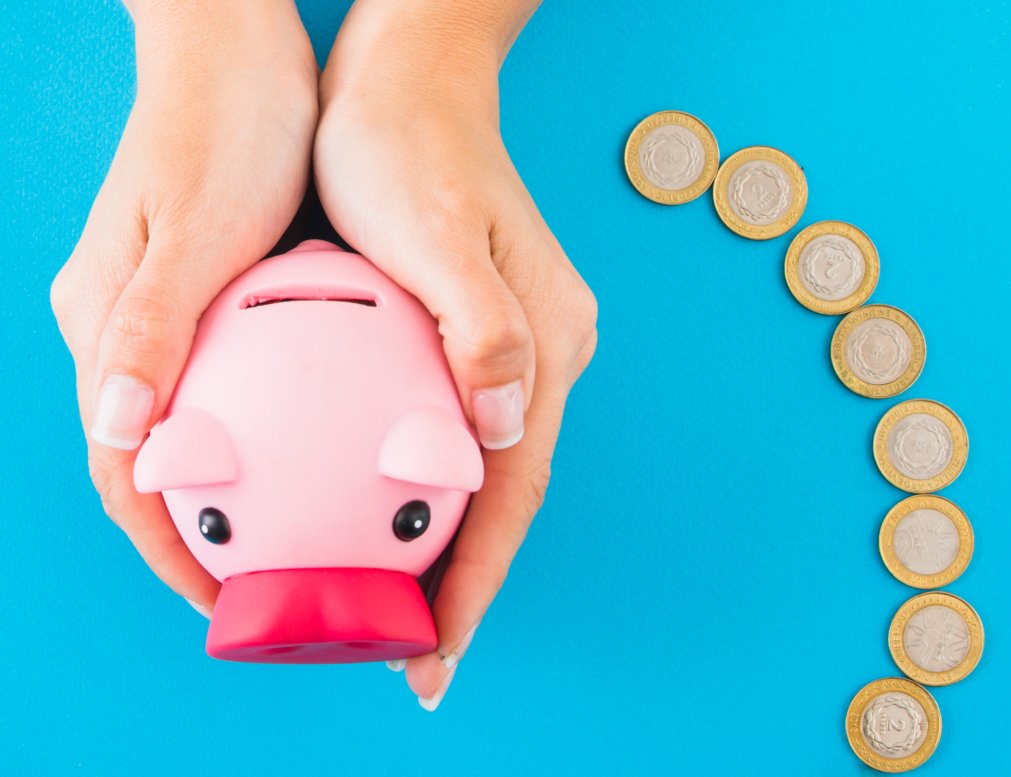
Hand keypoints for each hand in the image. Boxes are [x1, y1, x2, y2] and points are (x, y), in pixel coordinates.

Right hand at [49, 0, 317, 611]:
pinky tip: (334, 456)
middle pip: (163, 464)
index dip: (169, 547)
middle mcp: (134, 338)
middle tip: (277, 588)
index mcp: (109, 329)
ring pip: (205, 435)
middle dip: (210, 537)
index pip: (124, 469)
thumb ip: (153, 323)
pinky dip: (278, 438)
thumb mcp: (194, 223)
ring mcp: (175, 323)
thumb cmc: (219, 124)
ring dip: (247, 496)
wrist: (238, 50)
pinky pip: (245, 392)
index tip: (227, 602)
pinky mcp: (217, 305)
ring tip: (310, 542)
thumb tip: (118, 429)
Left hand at [315, 0, 597, 708]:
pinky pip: (454, 435)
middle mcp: (541, 356)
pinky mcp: (475, 339)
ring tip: (400, 613)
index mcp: (546, 342)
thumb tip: (509, 426)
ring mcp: (512, 350)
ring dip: (448, 545)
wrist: (408, 83)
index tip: (437, 652)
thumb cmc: (408, 148)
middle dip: (465, 583)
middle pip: (506, 493)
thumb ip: (482, 325)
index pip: (514, 488)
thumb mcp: (435, 226)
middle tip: (414, 657)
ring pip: (483, 473)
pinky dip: (425, 491)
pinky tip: (386, 517)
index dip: (478, 578)